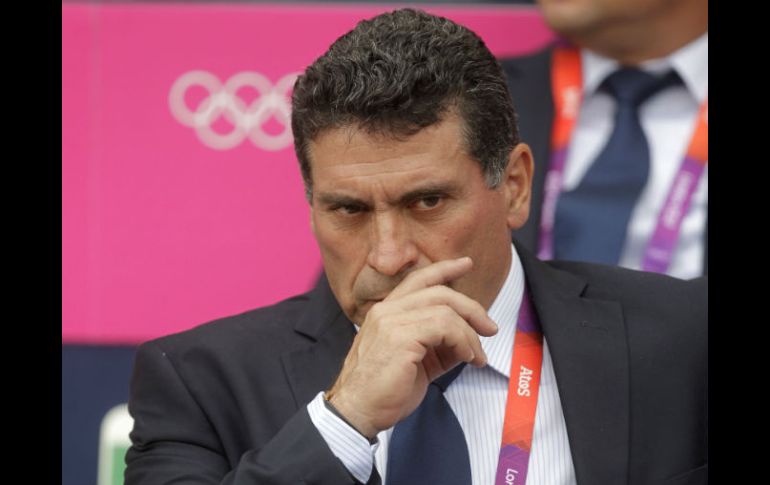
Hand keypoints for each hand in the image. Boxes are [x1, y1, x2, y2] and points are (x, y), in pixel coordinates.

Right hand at [327, 257, 498, 437]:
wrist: (358, 412)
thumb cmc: (384, 392)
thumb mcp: (418, 362)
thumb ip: (439, 346)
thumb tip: (469, 342)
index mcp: (386, 312)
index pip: (419, 280)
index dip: (445, 269)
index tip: (466, 264)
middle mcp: (386, 310)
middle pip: (439, 292)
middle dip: (471, 308)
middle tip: (490, 328)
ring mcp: (391, 321)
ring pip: (445, 310)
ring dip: (469, 333)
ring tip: (476, 356)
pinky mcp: (400, 337)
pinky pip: (444, 327)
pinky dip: (463, 341)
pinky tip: (467, 358)